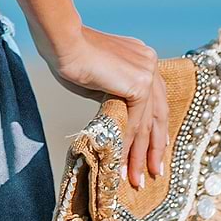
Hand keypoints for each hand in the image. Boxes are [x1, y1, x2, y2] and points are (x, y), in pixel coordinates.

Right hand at [39, 24, 167, 189]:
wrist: (63, 43)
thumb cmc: (70, 57)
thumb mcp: (99, 79)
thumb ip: (114, 96)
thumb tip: (120, 124)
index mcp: (141, 58)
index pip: (153, 100)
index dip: (153, 128)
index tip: (153, 151)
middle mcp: (149, 62)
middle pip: (157, 113)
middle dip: (153, 147)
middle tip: (153, 172)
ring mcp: (147, 71)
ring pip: (148, 121)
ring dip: (141, 153)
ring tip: (136, 178)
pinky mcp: (140, 83)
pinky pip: (137, 122)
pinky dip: (130, 145)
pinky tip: (123, 163)